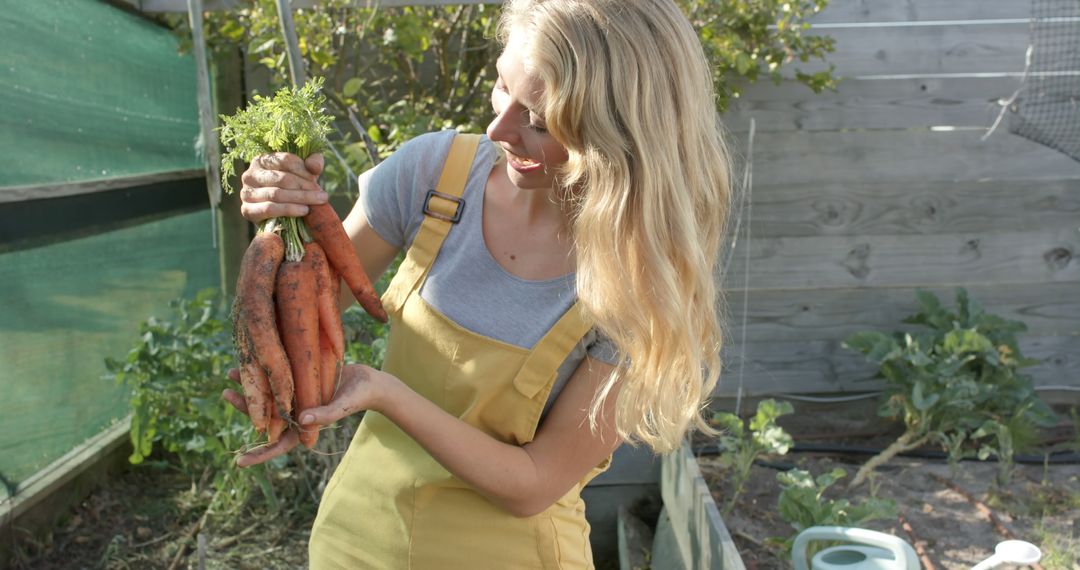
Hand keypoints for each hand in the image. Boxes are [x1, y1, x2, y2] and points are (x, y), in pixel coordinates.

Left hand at [223, 363, 393, 466]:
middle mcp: (297, 414)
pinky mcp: (300, 381)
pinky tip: (253, 360)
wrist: (370, 380)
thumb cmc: (360, 396)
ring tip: (231, 373)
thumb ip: (325, 414)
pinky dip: (265, 372)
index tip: (238, 461)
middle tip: (226, 394)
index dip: (259, 454)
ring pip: (267, 396)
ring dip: (250, 386)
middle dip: (244, 407)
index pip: (278, 444)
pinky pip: (277, 379)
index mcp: (305, 427)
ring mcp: (297, 398)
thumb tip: (302, 420)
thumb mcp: (344, 404)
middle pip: (265, 416)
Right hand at [238, 152, 327, 222]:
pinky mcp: (247, 210)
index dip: (303, 170)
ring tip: (317, 202)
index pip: (285, 160)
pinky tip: (304, 210)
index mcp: (261, 160)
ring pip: (276, 194)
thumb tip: (314, 167)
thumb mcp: (304, 171)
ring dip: (300, 198)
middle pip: (282, 178)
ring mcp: (246, 193)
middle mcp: (249, 175)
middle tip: (322, 195)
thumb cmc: (293, 187)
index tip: (316, 179)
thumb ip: (313, 162)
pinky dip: (289, 210)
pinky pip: (270, 209)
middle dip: (305, 187)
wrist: (280, 214)